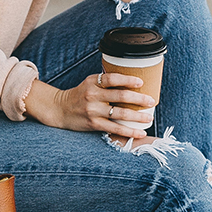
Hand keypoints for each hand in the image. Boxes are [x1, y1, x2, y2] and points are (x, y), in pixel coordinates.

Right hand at [25, 72, 154, 137]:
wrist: (60, 109)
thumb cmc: (80, 95)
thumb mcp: (90, 83)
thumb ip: (106, 82)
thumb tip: (132, 82)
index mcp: (93, 82)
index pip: (112, 78)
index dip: (127, 80)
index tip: (141, 82)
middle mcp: (92, 95)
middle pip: (119, 96)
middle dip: (138, 99)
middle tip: (151, 101)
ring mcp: (93, 110)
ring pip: (119, 113)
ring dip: (137, 116)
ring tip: (149, 117)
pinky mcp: (93, 124)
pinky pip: (114, 128)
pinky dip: (129, 130)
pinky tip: (139, 132)